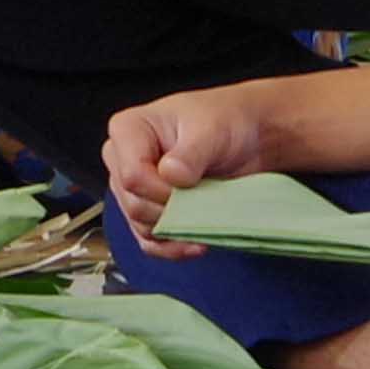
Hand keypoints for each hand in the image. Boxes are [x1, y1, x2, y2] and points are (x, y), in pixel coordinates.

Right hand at [98, 85, 271, 243]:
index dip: (162, 190)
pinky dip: (173, 247)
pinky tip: (197, 242)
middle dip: (171, 210)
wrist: (247, 135)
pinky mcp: (149, 212)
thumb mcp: (211, 129)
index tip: (192, 185)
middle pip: (134, 205)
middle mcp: (122, 160)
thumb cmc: (225, 121)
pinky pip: (149, 243)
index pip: (130, 176)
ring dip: (176, 229)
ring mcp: (133, 190)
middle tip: (204, 198)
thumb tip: (171, 176)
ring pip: (141, 227)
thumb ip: (190, 153)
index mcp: (127, 130)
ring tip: (206, 217)